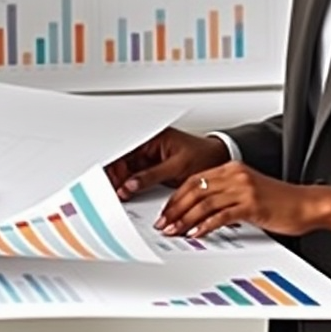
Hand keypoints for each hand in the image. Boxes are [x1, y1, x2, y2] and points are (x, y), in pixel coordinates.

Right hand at [105, 128, 229, 199]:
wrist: (220, 161)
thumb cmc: (204, 156)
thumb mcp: (177, 166)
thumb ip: (152, 175)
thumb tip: (130, 184)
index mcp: (153, 137)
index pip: (125, 148)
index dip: (115, 163)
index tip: (110, 178)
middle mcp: (149, 146)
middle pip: (124, 160)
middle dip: (116, 175)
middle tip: (112, 189)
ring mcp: (151, 159)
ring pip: (129, 171)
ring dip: (123, 183)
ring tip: (118, 194)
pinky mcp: (155, 171)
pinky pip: (138, 178)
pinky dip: (132, 187)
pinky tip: (128, 194)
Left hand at [156, 161, 330, 237]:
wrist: (307, 204)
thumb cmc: (280, 201)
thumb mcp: (248, 192)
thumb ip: (226, 195)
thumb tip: (201, 210)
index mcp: (232, 169)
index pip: (195, 180)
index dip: (177, 196)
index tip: (167, 210)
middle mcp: (235, 175)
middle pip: (196, 190)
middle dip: (176, 208)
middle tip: (164, 223)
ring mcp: (243, 189)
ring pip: (205, 203)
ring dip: (185, 219)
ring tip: (174, 231)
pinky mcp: (252, 205)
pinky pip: (222, 215)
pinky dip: (205, 225)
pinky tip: (196, 234)